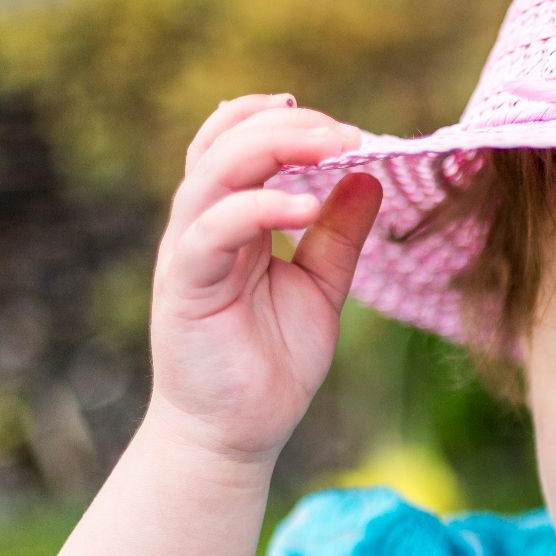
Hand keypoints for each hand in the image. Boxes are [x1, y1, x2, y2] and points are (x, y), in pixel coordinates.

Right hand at [147, 93, 382, 463]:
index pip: (238, 144)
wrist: (237, 434)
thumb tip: (369, 176)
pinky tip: (304, 207)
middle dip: (285, 127)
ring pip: (212, 174)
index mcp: (232, 221)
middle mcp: (203, 227)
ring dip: (271, 149)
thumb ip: (339, 234)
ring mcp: (188, 252)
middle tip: (345, 131)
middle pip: (224, 145)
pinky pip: (211, 231)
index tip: (340, 126)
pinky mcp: (185, 285)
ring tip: (330, 146)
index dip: (279, 121)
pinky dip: (258, 209)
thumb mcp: (321, 288)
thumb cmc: (272, 363)